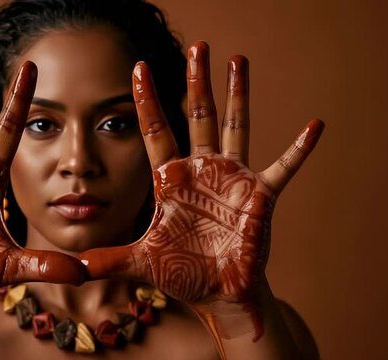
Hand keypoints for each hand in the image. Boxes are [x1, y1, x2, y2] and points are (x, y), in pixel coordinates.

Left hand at [79, 41, 323, 305]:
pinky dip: (299, 149)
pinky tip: (315, 125)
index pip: (155, 131)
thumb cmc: (183, 273)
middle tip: (197, 46)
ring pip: (234, 127)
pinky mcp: (260, 197)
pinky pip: (283, 167)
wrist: (219, 293)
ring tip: (237, 59)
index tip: (138, 68)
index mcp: (172, 180)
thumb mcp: (141, 262)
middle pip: (198, 116)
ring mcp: (232, 179)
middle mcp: (201, 170)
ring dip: (238, 95)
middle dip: (197, 82)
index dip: (147, 101)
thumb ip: (109, 261)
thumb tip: (72, 268)